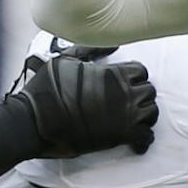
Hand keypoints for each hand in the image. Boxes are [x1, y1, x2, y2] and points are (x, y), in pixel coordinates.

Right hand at [8, 52, 157, 156]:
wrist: (36, 121)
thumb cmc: (47, 89)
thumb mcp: (65, 60)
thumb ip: (90, 51)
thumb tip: (114, 44)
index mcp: (113, 72)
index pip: (141, 71)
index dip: (134, 78)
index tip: (124, 86)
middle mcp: (124, 92)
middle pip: (149, 91)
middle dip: (141, 97)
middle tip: (127, 105)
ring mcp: (125, 114)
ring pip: (152, 112)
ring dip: (144, 116)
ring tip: (132, 121)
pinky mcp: (121, 135)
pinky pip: (146, 137)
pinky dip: (144, 140)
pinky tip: (135, 142)